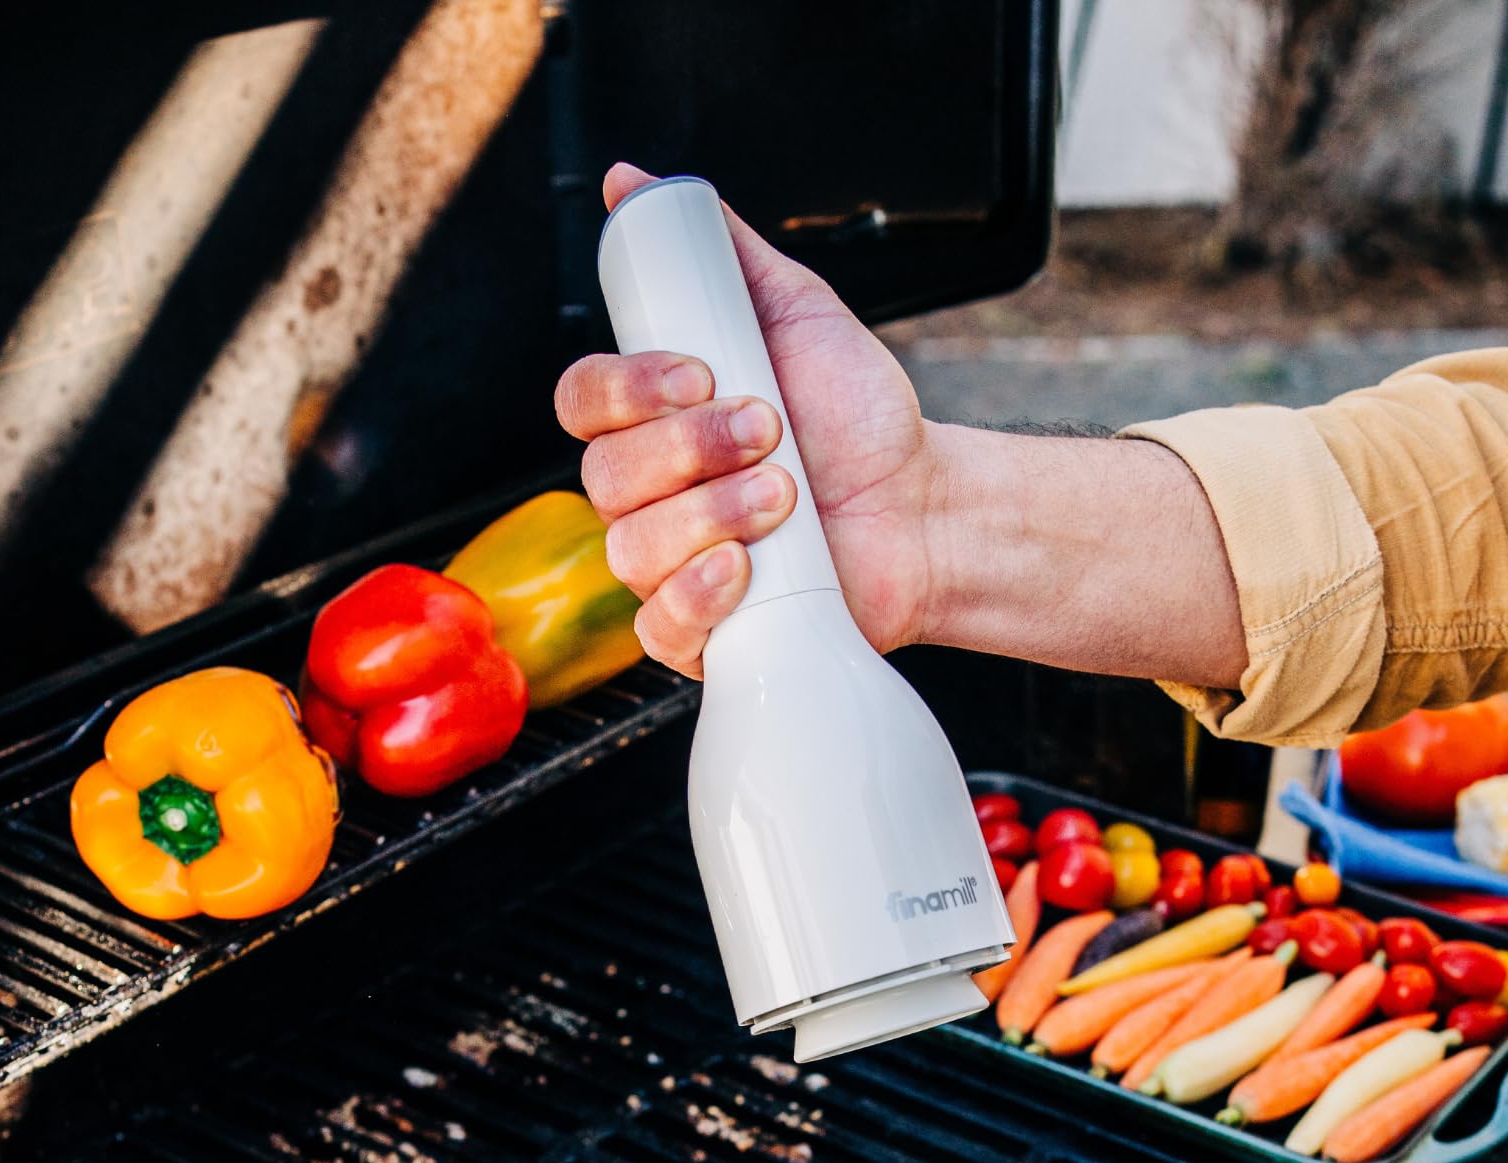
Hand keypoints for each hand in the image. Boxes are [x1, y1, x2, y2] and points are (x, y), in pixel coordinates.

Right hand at [556, 164, 939, 676]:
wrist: (924, 511)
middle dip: (692, 450)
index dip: (628, 389)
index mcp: (653, 422)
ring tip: (787, 498)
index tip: (702, 374)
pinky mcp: (700, 633)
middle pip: (604, 476)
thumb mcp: (796, 315)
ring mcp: (669, 567)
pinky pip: (657, 628)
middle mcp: (649, 495)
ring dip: (714, 515)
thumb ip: (719, 252)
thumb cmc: (859, 423)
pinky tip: (748, 570)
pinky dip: (699, 596)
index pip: (583, 401)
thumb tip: (635, 184)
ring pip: (631, 548)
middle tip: (772, 434)